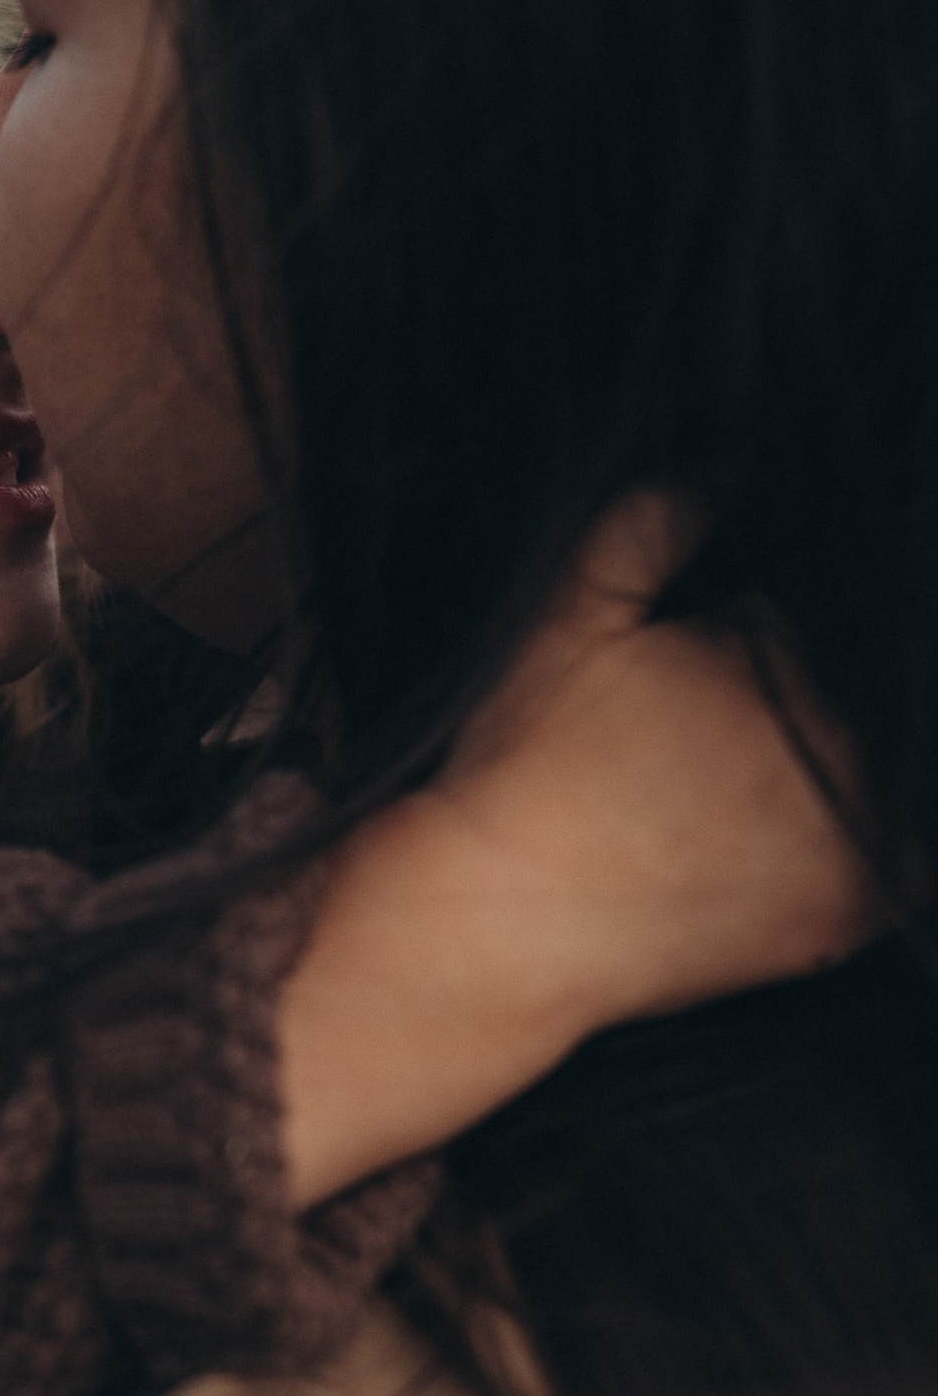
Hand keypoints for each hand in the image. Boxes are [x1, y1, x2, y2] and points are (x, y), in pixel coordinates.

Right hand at [280, 498, 880, 1209]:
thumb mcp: (566, 615)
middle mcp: (847, 747)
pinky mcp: (855, 915)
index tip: (723, 640)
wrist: (498, 929)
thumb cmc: (524, 771)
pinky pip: (898, 850)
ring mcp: (860, 840)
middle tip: (712, 722)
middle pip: (867, 683)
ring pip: (888, 761)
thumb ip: (654, 518)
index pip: (832, 600)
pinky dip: (860, 831)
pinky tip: (769, 827)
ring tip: (729, 776)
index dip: (773, 614)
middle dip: (810, 682)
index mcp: (791, 656)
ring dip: (840, 755)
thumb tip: (728, 466)